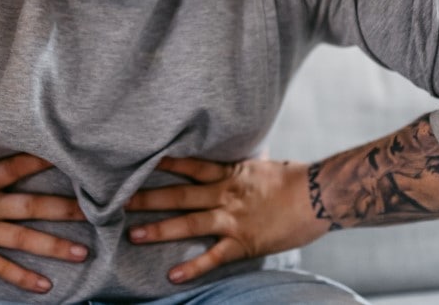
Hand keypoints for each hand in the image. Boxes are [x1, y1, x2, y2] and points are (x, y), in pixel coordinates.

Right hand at [0, 150, 87, 293]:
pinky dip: (24, 278)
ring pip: (24, 238)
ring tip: (83, 252)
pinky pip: (1, 268)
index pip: (16, 167)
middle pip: (32, 205)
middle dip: (66, 209)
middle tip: (98, 211)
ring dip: (55, 246)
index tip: (71, 157)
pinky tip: (46, 286)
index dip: (43, 161)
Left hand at [124, 157, 331, 282]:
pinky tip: (173, 276)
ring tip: (133, 235)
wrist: (321, 195)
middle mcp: (225, 194)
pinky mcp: (244, 242)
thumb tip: (235, 161)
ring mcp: (233, 219)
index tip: (137, 161)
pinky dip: (193, 268)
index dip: (163, 164)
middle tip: (118, 200)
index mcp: (230, 174)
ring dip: (159, 229)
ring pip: (189, 223)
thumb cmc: (296, 179)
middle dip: (147, 198)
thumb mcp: (263, 167)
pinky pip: (214, 257)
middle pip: (179, 195)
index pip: (189, 166)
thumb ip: (242, 169)